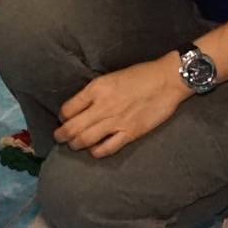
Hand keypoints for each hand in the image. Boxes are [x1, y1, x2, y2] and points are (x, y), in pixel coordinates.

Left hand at [54, 56, 191, 158]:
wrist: (167, 80)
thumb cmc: (140, 75)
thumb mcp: (110, 77)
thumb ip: (94, 92)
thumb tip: (81, 105)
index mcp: (96, 89)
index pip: (68, 108)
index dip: (62, 116)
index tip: (63, 119)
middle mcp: (102, 106)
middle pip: (73, 127)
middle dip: (62, 135)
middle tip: (59, 137)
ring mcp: (116, 121)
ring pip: (85, 139)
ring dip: (75, 144)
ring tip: (73, 145)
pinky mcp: (130, 133)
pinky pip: (107, 148)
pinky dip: (96, 152)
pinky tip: (94, 151)